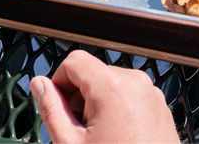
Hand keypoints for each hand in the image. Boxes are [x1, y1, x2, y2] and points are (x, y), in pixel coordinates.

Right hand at [30, 50, 178, 143]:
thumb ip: (51, 109)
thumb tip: (38, 83)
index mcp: (112, 86)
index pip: (74, 62)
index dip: (58, 83)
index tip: (56, 107)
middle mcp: (136, 82)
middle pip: (93, 73)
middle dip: (78, 97)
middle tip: (76, 131)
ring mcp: (151, 93)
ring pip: (111, 84)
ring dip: (96, 104)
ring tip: (96, 137)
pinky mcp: (160, 106)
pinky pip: (130, 96)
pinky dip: (116, 109)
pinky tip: (115, 137)